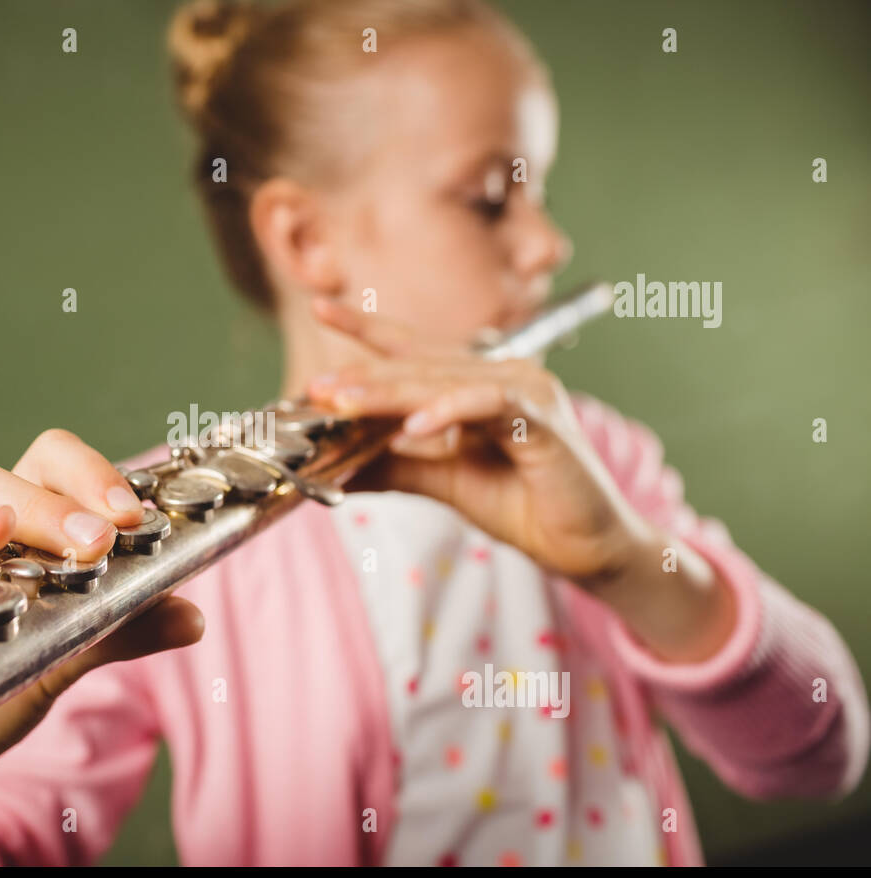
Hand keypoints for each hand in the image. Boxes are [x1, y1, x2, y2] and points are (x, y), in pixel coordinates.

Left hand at [307, 297, 653, 583]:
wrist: (585, 547)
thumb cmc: (523, 506)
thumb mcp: (441, 481)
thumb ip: (393, 465)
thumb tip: (336, 466)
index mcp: (479, 383)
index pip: (414, 348)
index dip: (366, 328)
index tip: (320, 307)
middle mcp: (505, 375)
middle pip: (419, 367)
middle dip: (363, 377)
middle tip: (315, 387)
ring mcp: (527, 393)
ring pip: (445, 381)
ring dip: (390, 392)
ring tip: (344, 402)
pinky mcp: (543, 422)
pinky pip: (489, 406)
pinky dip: (449, 412)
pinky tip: (413, 427)